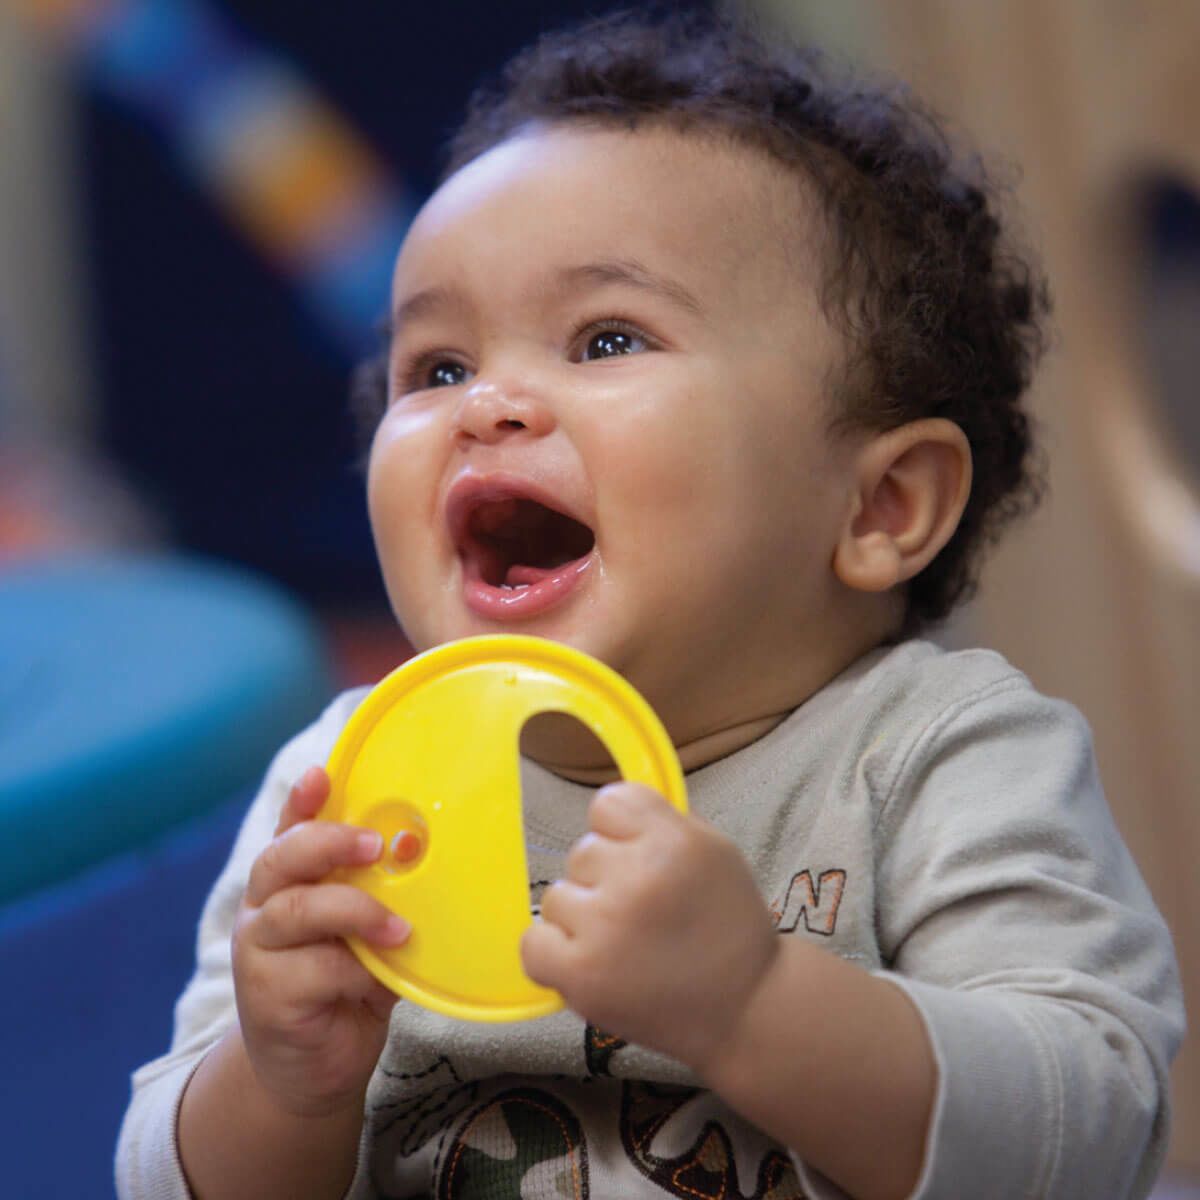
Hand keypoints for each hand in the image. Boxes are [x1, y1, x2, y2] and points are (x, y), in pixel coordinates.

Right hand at [231, 766, 409, 1118]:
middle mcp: (263, 909)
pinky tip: (375, 977)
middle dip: (328, 842)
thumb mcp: (368, 932)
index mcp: (288, 883)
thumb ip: (382, 896)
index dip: (302, 800)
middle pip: (281, 858)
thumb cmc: (347, 984)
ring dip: (354, 911)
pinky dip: (353, 969)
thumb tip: (416, 851)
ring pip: (295, 909)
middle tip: (375, 845)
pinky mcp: (266, 996)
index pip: (289, 830)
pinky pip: (313, 969)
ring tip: (398, 927)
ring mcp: (258, 952)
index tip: (322, 775)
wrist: (315, 1067)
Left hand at [521, 782, 778, 1072]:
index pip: (609, 802)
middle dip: (606, 878)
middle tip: (643, 912)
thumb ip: (662, 823)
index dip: (621, 831)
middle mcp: (637, 877)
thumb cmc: (728, 925)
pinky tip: (589, 961)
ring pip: (557, 896)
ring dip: (582, 917)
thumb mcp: (714, 851)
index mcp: (674, 840)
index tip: (640, 857)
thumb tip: (610, 810)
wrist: (747, 1008)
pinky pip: (533, 942)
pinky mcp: (582, 974)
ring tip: (624, 944)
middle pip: (582, 851)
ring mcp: (605, 926)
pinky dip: (553, 953)